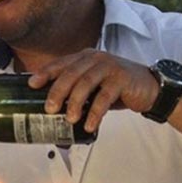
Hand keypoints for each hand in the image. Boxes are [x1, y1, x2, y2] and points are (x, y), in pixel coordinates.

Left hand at [28, 50, 159, 132]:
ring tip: (70, 118)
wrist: (149, 88)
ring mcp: (109, 67)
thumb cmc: (117, 88)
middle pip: (71, 73)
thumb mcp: (94, 86)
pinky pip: (104, 97)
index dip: (45, 73)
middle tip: (49, 108)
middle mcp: (96, 59)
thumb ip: (77, 89)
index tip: (32, 84)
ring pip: (86, 83)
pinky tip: (89, 125)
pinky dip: (95, 113)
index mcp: (85, 57)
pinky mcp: (122, 79)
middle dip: (57, 91)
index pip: (61, 63)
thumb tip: (51, 107)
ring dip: (75, 102)